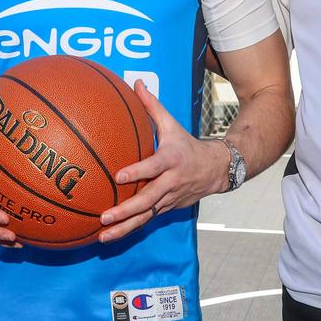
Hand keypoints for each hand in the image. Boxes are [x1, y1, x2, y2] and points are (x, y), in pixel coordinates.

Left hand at [98, 81, 227, 242]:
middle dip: (126, 210)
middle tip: (104, 216)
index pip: (153, 167)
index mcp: (171, 161)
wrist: (217, 170)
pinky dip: (129, 230)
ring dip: (124, 228)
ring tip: (102, 237)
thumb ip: (152, 106)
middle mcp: (170, 183)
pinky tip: (109, 238)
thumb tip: (136, 82)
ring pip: (145, 217)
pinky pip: (146, 221)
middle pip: (147, 199)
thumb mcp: (172, 125)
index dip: (137, 171)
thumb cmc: (187, 145)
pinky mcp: (166, 210)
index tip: (118, 177)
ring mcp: (169, 200)